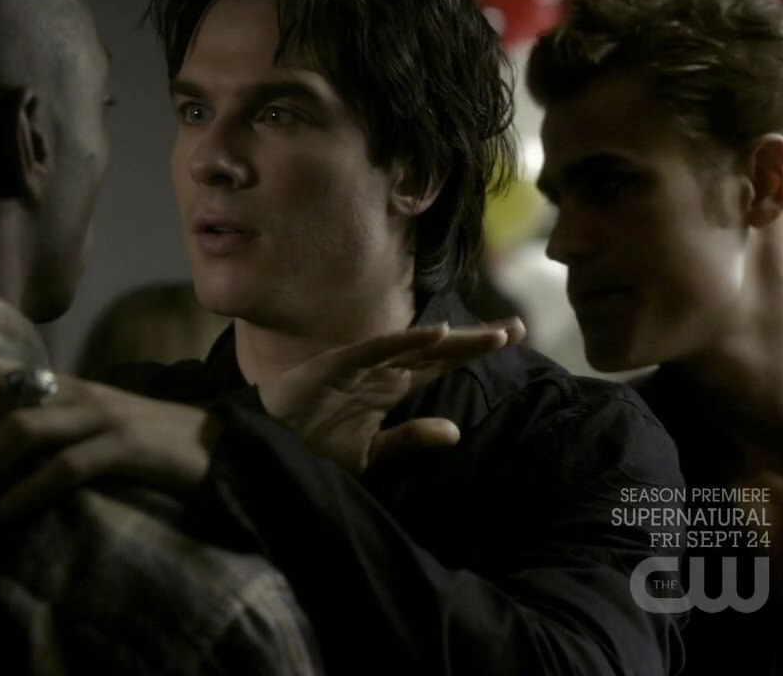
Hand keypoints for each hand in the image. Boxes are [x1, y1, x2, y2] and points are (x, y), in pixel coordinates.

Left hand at [0, 351, 216, 518]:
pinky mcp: (129, 449)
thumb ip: (43, 423)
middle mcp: (77, 391)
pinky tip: (4, 513)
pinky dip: (29, 491)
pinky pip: (70, 466)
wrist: (216, 446)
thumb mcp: (86, 422)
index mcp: (64, 382)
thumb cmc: (144, 441)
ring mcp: (104, 417)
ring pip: (26, 429)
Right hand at [259, 318, 525, 472]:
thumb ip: (411, 440)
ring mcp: (361, 366)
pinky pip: (377, 350)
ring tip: (493, 336)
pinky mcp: (338, 364)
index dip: (474, 351)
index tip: (513, 338)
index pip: (442, 365)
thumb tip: (456, 432)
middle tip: (519, 328)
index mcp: (391, 388)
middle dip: (476, 341)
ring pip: (415, 346)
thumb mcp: (371, 453)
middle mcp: (382, 372)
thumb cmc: (311, 446)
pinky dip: (405, 340)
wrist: (263, 446)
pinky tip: (436, 332)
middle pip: (438, 352)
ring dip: (453, 340)